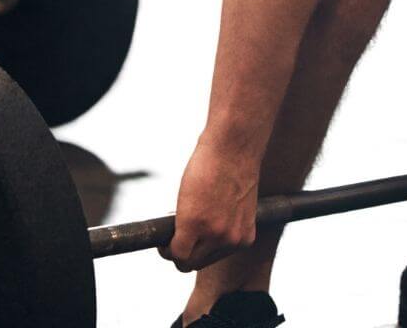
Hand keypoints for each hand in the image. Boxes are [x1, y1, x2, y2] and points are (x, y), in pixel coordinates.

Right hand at [159, 139, 258, 271]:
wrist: (235, 145)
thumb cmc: (235, 164)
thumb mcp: (235, 202)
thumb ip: (224, 221)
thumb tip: (205, 231)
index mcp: (244, 236)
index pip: (215, 257)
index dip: (199, 248)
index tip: (191, 237)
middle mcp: (231, 240)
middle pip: (198, 262)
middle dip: (185, 251)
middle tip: (176, 234)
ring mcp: (213, 234)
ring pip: (185, 260)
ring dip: (174, 250)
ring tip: (171, 231)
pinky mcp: (193, 225)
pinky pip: (174, 251)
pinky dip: (164, 248)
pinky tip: (163, 237)